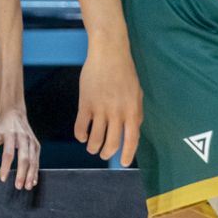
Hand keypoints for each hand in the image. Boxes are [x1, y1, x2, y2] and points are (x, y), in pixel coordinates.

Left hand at [0, 106, 40, 189]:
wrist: (13, 112)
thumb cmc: (0, 127)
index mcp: (9, 134)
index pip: (8, 153)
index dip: (5, 166)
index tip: (3, 179)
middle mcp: (22, 137)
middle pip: (24, 158)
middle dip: (21, 173)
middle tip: (18, 186)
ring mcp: (31, 140)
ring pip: (33, 160)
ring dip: (31, 174)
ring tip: (27, 187)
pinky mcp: (36, 144)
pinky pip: (37, 159)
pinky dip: (36, 171)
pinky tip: (33, 181)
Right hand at [74, 36, 142, 165]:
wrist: (109, 54)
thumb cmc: (124, 72)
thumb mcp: (137, 93)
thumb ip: (136, 113)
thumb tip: (133, 130)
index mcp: (132, 111)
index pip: (131, 140)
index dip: (126, 154)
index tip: (121, 163)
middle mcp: (117, 113)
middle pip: (112, 143)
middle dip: (106, 153)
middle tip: (103, 154)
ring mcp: (100, 109)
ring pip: (95, 139)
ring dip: (93, 147)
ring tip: (92, 148)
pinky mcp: (85, 103)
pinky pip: (81, 127)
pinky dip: (80, 135)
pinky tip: (81, 136)